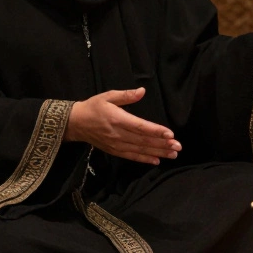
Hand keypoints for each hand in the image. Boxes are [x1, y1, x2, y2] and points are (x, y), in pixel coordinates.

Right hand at [64, 87, 181, 164]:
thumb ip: (126, 95)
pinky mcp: (113, 151)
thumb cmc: (93, 107)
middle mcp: (118, 134)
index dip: (156, 131)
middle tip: (177, 147)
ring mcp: (116, 144)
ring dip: (157, 152)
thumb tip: (142, 91)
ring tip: (172, 154)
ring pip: (139, 150)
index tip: (170, 134)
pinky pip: (131, 156)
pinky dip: (144, 159)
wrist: (75, 123)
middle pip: (143, 141)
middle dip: (162, 144)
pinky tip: (156, 161)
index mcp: (117, 119)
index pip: (140, 127)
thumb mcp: (108, 96)